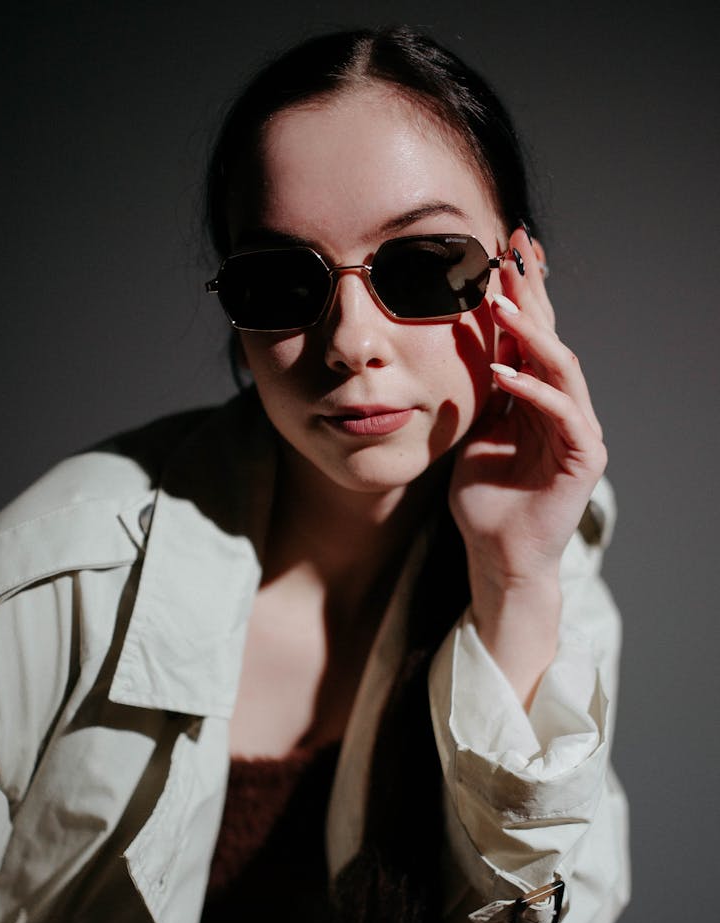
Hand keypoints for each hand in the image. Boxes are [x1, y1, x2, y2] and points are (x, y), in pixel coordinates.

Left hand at [448, 227, 606, 702]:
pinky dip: (532, 390)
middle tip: (514, 249)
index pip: (529, 336)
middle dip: (531, 294)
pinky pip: (561, 413)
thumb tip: (460, 343)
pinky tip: (504, 370)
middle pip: (549, 338)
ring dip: (530, 333)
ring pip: (561, 367)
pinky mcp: (582, 457)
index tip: (499, 251)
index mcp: (535, 398)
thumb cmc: (483, 499)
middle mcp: (562, 406)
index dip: (517, 294)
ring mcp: (577, 429)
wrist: (497, 554)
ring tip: (500, 301)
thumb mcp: (470, 433)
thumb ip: (476, 393)